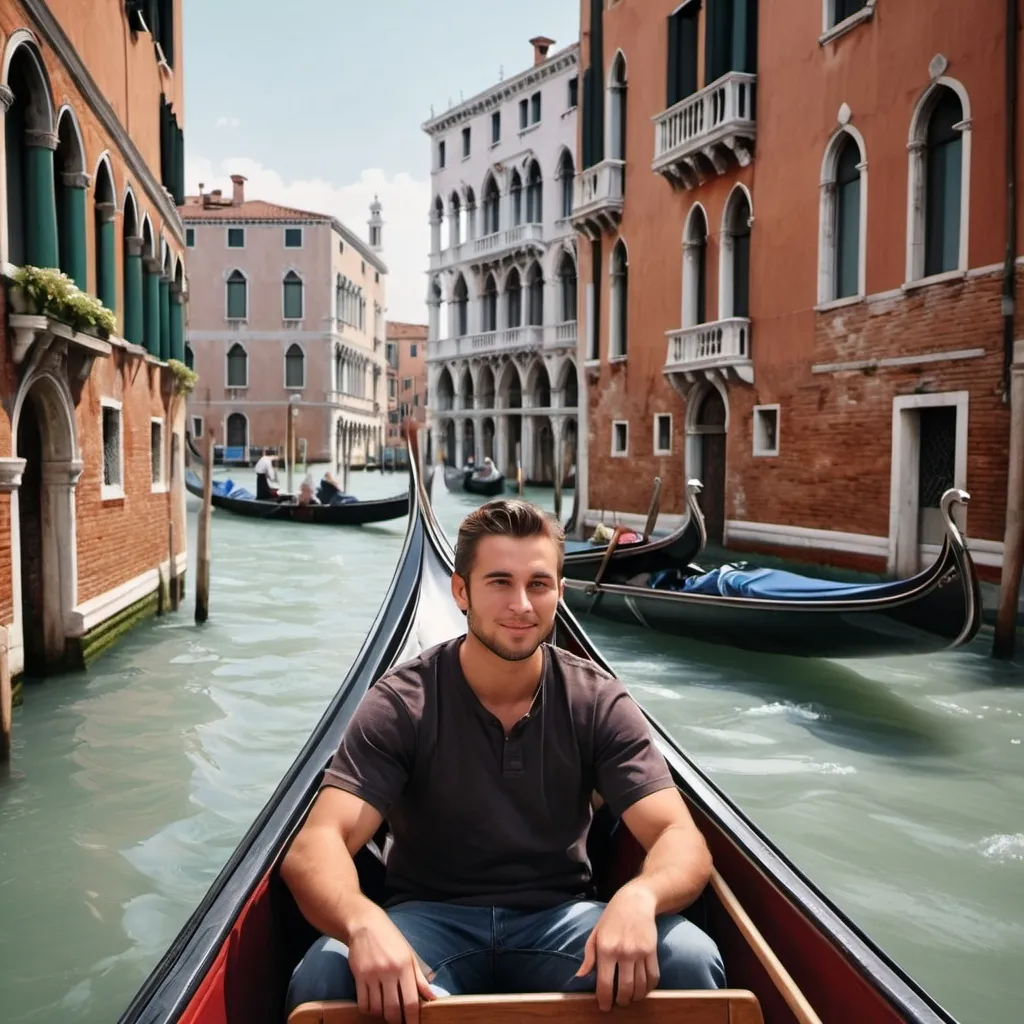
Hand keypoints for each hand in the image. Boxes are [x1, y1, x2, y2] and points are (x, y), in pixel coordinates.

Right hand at [346, 903, 435, 1022]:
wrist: (366, 924)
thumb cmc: (391, 939)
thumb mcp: (409, 955)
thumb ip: (419, 978)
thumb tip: (432, 997)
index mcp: (405, 966)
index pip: (410, 1001)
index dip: (412, 1019)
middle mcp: (389, 971)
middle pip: (392, 1009)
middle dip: (396, 1021)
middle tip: (399, 1021)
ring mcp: (372, 974)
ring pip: (377, 1009)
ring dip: (382, 1015)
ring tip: (386, 1012)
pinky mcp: (359, 975)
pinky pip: (363, 1003)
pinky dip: (369, 1010)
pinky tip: (374, 1006)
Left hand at [575, 883, 659, 1011]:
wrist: (635, 901)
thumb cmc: (612, 917)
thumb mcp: (595, 933)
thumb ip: (589, 956)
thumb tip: (581, 976)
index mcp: (605, 948)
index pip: (604, 983)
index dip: (604, 1000)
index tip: (604, 1007)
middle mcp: (623, 951)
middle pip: (624, 988)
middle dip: (621, 1001)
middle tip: (619, 1003)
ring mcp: (639, 952)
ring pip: (640, 985)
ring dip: (635, 997)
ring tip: (630, 998)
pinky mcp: (652, 951)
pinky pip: (653, 976)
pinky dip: (649, 988)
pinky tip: (643, 989)